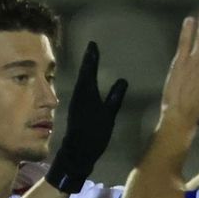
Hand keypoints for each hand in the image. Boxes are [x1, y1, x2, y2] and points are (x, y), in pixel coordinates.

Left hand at [45, 42, 128, 193]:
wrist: (77, 153)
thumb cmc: (93, 134)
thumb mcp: (108, 115)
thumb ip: (115, 98)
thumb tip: (122, 80)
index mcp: (86, 93)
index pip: (88, 70)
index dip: (91, 57)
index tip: (92, 44)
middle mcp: (78, 95)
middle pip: (83, 73)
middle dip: (87, 61)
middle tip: (91, 49)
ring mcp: (75, 103)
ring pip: (81, 81)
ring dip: (85, 71)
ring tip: (90, 61)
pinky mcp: (76, 110)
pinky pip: (80, 90)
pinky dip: (84, 82)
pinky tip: (87, 84)